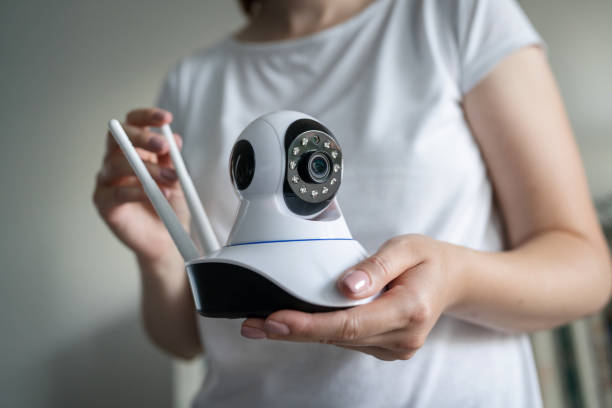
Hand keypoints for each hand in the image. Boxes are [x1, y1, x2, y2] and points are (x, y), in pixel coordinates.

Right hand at [92, 108, 188, 263]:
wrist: (166, 240)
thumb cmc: (169, 206)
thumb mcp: (176, 178)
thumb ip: (172, 159)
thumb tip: (174, 138)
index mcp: (134, 150)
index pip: (132, 123)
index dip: (146, 117)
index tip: (166, 118)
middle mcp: (116, 161)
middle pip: (118, 137)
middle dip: (142, 137)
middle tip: (164, 146)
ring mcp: (107, 181)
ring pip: (119, 164)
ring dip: (149, 169)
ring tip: (172, 178)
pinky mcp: (104, 203)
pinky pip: (118, 192)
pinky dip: (139, 191)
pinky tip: (159, 194)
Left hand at [240, 235, 463, 360]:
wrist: (451, 279)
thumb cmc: (428, 259)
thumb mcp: (406, 247)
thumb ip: (376, 266)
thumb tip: (345, 286)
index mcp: (409, 310)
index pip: (350, 323)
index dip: (309, 325)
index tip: (275, 321)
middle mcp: (402, 336)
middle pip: (337, 336)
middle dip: (292, 331)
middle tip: (253, 325)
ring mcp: (395, 347)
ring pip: (339, 341)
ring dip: (302, 332)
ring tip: (265, 322)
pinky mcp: (386, 347)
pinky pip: (347, 340)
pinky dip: (320, 331)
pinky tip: (297, 322)